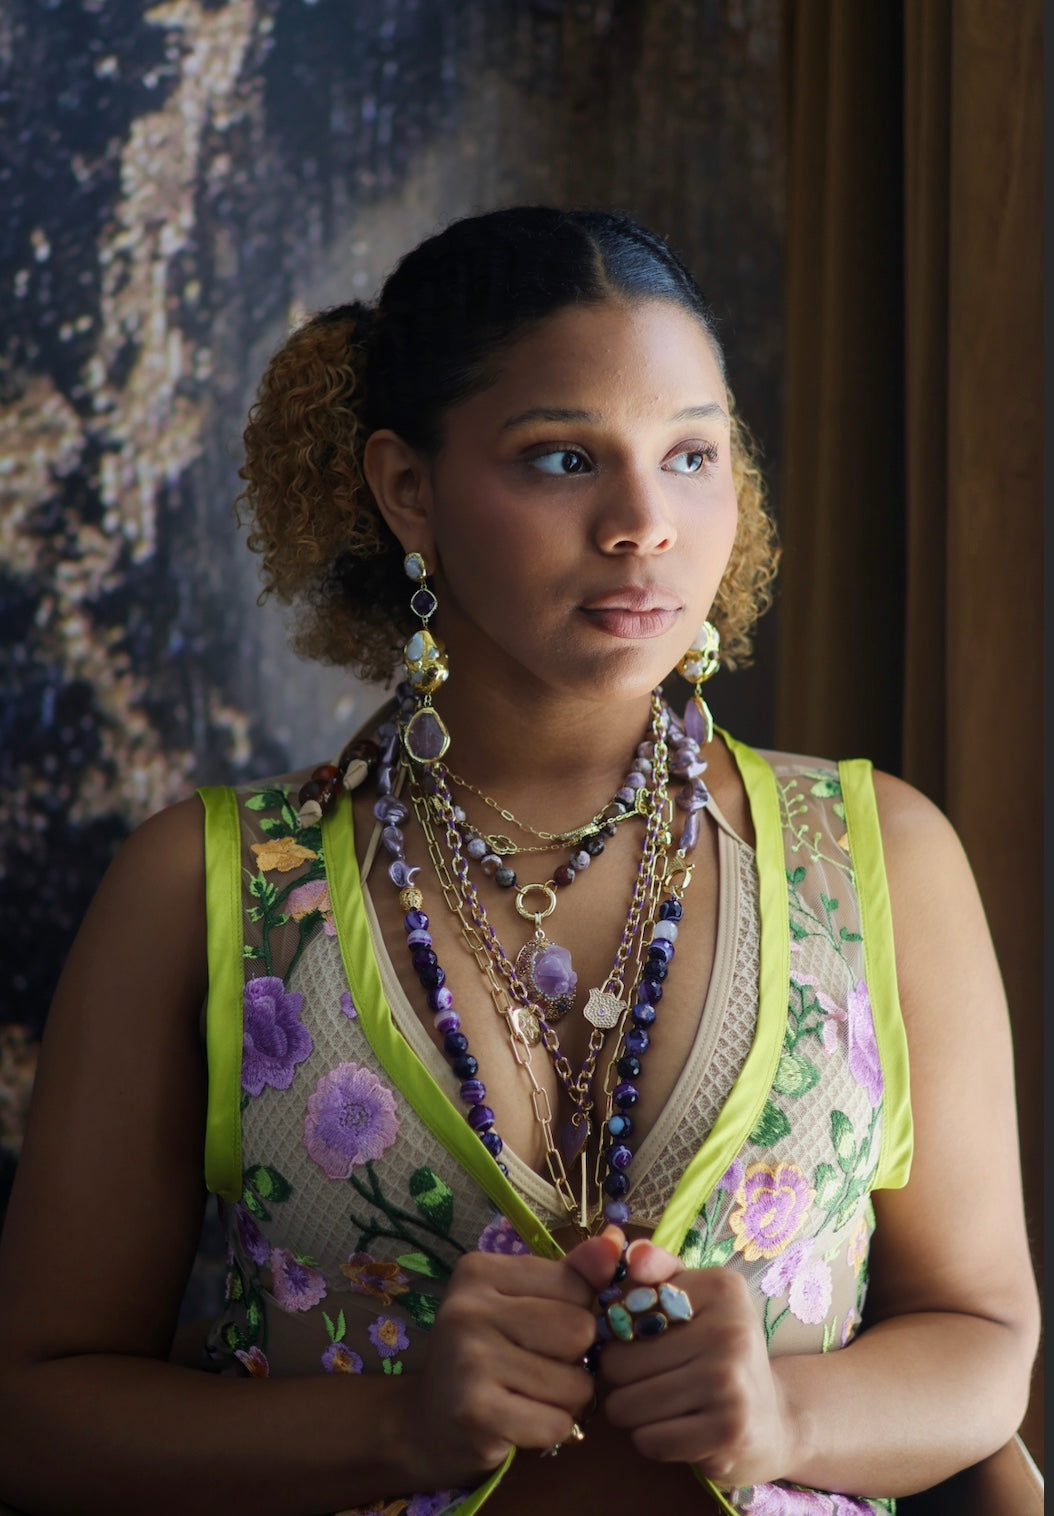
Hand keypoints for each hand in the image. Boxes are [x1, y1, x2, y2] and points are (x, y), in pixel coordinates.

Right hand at [402, 1228, 623, 1489]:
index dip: (577, 1314)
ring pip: (575, 1384)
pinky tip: (521, 1423)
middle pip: (579, 1331)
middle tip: (539, 1367)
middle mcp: (469, 1308)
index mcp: (479, 1270)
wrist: (427, 1423)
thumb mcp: (522, 1302)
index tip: (544, 1330)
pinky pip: (556, 1424)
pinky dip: (551, 1431)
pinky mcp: (476, 1414)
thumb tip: (617, 1240)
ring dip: (566, 1401)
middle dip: (575, 1360)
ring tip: (529, 1396)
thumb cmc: (486, 1354)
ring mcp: (469, 1360)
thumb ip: (572, 1273)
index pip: (576, 1284)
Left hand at [600, 1239, 794, 1488]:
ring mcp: (730, 1383)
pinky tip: (678, 1429)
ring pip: (626, 1406)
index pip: (624, 1311)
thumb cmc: (719, 1352)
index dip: (620, 1332)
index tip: (642, 1340)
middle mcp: (730, 1331)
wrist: (775, 1421)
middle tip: (650, 1380)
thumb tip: (632, 1253)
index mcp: (721, 1288)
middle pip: (618, 1363)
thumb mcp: (697, 1299)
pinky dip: (651, 1440)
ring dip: (633, 1413)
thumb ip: (660, 1271)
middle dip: (622, 1379)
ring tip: (663, 1405)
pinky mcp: (727, 1432)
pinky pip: (648, 1441)